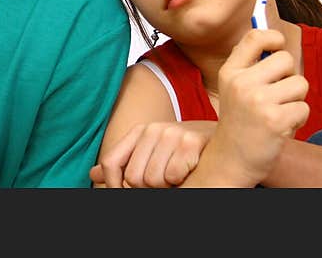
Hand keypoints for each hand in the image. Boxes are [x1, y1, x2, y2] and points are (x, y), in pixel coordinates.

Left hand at [90, 121, 215, 187]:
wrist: (227, 142)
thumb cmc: (186, 152)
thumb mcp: (152, 153)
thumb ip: (125, 162)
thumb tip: (93, 176)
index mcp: (140, 131)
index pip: (110, 161)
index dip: (113, 185)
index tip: (123, 192)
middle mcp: (153, 129)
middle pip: (132, 177)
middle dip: (148, 188)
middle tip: (166, 181)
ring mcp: (172, 134)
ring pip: (152, 180)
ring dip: (167, 186)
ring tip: (179, 175)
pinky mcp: (190, 142)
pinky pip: (173, 176)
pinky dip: (182, 181)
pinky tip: (191, 171)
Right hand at [201, 29, 308, 186]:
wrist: (232, 159)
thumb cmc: (239, 121)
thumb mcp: (233, 87)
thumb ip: (249, 63)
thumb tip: (274, 37)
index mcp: (230, 72)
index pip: (255, 37)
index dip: (274, 37)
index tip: (278, 46)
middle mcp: (241, 83)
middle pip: (286, 59)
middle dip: (290, 76)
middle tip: (278, 95)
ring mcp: (258, 102)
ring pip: (300, 84)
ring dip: (296, 99)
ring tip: (279, 112)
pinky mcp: (275, 120)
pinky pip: (304, 107)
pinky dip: (299, 119)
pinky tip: (282, 127)